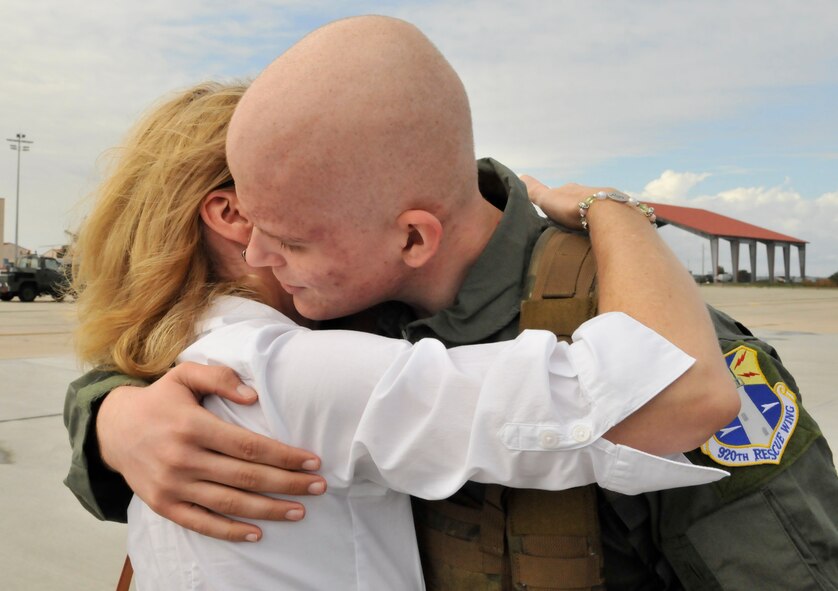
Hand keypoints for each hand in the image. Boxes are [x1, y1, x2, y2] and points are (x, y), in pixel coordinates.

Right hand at [97, 362, 326, 541]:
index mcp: (193, 426)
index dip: (284, 456)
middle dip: (288, 484)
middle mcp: (183, 458)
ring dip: (268, 510)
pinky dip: (230, 531)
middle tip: (319, 487)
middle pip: (246, 477)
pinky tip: (257, 532)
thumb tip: (253, 396)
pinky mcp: (163, 505)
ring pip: (229, 503)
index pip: (249, 446)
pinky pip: (201, 523)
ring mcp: (172, 486)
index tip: (313, 462)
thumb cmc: (159, 400)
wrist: (111, 429)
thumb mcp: (185, 375)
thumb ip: (220, 377)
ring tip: (299, 510)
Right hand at [521, 176, 615, 229]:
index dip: (557, 201)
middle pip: (580, 200)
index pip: (562, 193)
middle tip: (570, 222)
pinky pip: (610, 217)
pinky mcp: (619, 213)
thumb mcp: (547, 198)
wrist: (604, 211)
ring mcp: (606, 200)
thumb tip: (521, 175)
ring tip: (587, 229)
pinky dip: (606, 222)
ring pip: (596, 208)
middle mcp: (589, 192)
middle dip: (576, 209)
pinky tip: (604, 231)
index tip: (554, 211)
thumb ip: (534, 190)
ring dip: (592, 216)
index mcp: (571, 189)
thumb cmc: (572, 205)